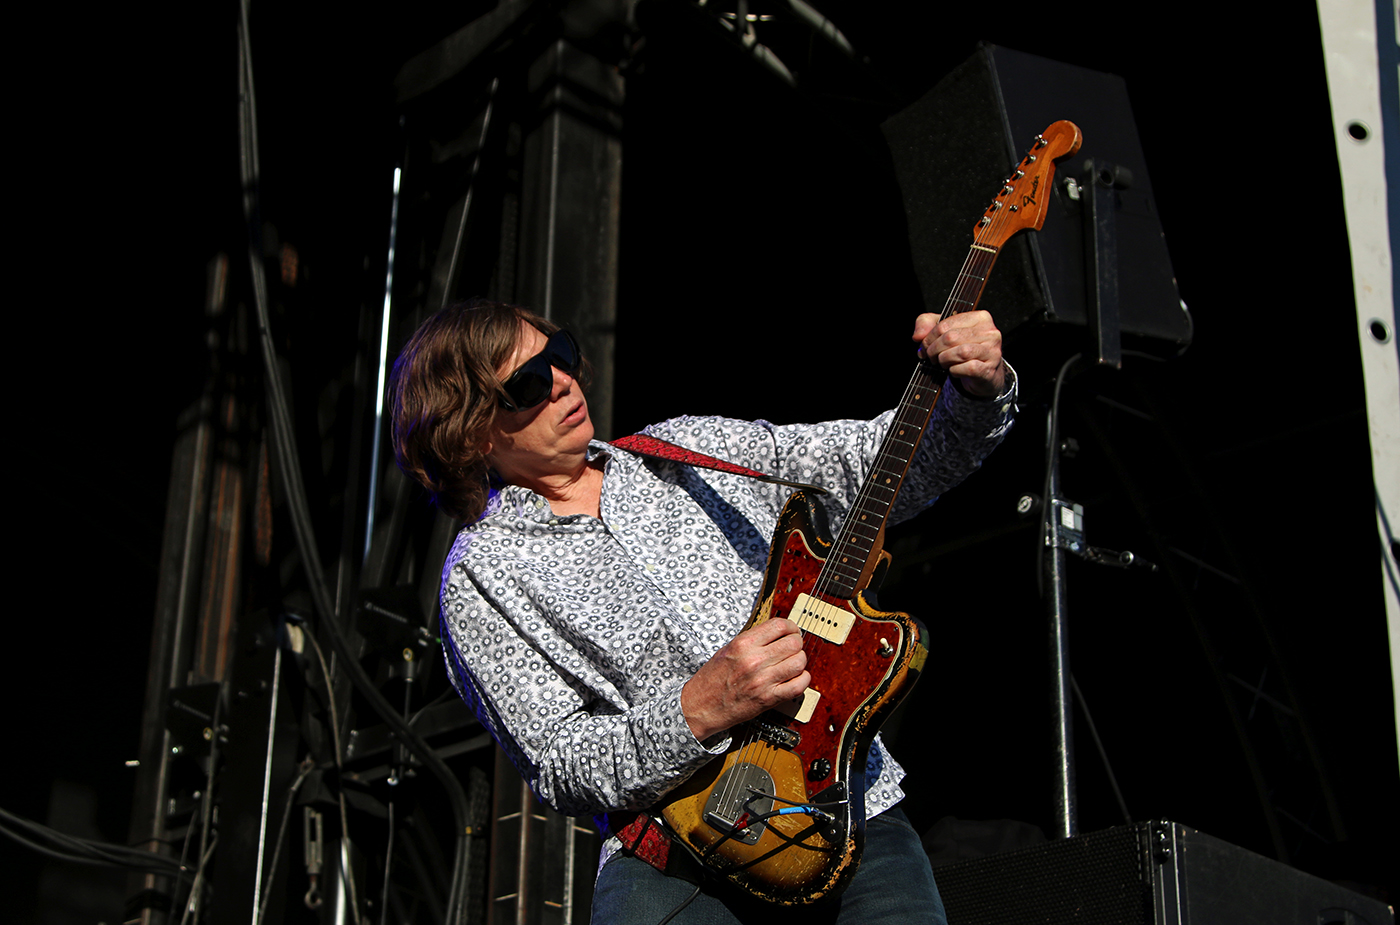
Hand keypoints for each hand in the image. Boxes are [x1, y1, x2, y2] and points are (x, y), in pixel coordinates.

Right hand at [681, 619, 809, 741]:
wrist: (700, 706)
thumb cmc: (712, 679)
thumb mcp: (728, 650)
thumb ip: (753, 640)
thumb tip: (777, 632)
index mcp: (743, 644)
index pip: (780, 625)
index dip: (791, 627)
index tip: (791, 631)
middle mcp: (754, 660)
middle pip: (794, 643)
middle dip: (797, 643)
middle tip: (793, 648)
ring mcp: (762, 680)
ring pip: (799, 662)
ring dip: (800, 661)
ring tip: (793, 663)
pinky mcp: (768, 699)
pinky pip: (798, 686)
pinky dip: (802, 680)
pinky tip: (796, 678)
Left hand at [912, 310, 1005, 397]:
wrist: (982, 374)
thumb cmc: (963, 348)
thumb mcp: (944, 330)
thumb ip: (926, 323)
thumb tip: (918, 336)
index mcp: (980, 317)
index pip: (945, 324)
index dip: (929, 337)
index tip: (925, 346)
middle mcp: (990, 332)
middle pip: (951, 338)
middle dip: (934, 349)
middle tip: (931, 357)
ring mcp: (992, 351)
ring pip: (961, 352)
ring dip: (944, 360)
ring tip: (942, 362)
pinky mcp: (990, 369)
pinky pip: (968, 368)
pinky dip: (955, 370)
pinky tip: (953, 370)